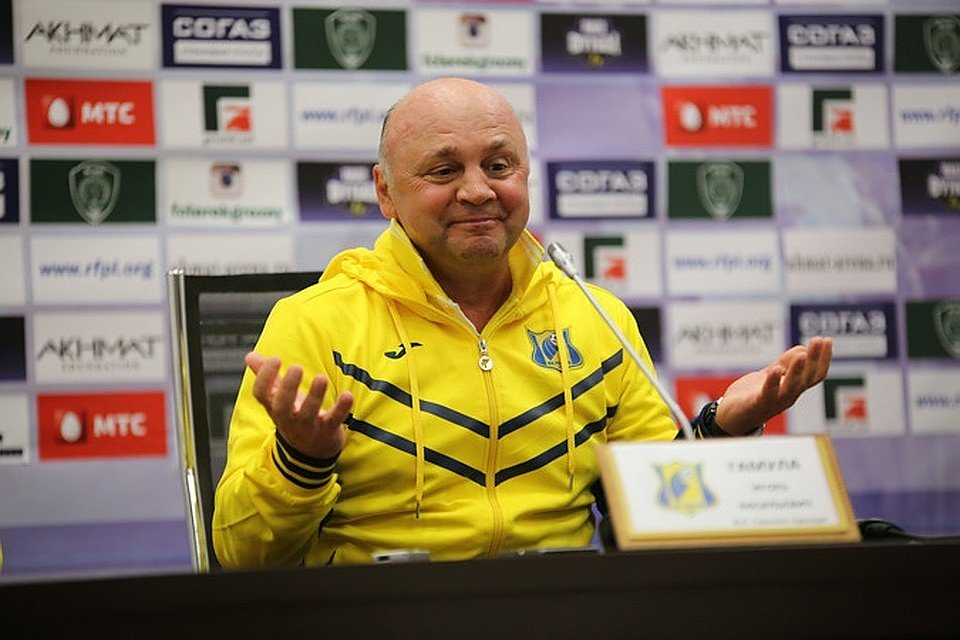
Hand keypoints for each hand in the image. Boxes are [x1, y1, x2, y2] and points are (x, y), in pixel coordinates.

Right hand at [245, 352, 353, 458]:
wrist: (311, 452)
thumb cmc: (294, 416)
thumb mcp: (278, 399)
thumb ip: (268, 378)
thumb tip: (249, 356)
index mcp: (274, 407)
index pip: (261, 394)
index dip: (264, 377)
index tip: (275, 359)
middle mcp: (288, 419)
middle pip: (282, 406)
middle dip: (288, 387)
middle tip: (296, 367)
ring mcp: (308, 427)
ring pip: (308, 414)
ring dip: (315, 396)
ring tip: (321, 378)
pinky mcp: (327, 431)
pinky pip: (334, 420)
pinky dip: (341, 409)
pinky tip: (347, 395)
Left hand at [715, 337, 832, 435]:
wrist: (732, 416)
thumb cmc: (755, 394)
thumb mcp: (773, 374)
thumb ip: (787, 363)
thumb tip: (803, 350)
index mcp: (794, 388)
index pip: (815, 375)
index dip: (823, 359)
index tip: (827, 340)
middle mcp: (789, 396)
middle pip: (806, 379)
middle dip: (814, 359)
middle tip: (818, 341)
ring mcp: (774, 401)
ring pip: (791, 387)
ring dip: (797, 371)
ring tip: (802, 356)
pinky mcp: (757, 404)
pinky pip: (767, 393)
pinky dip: (773, 382)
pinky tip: (776, 370)